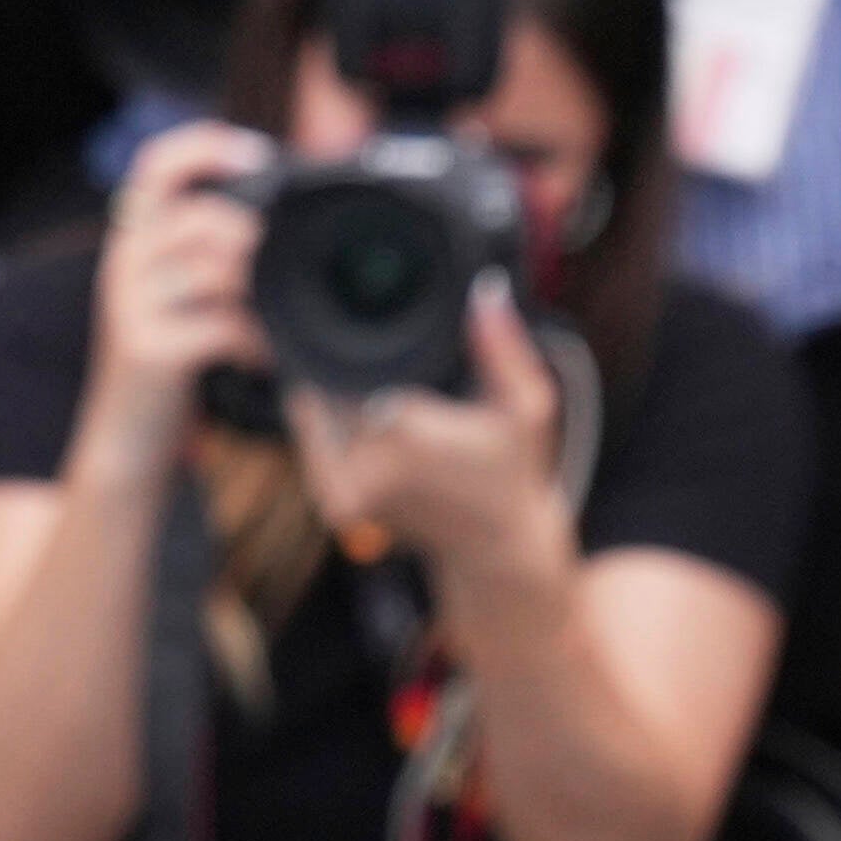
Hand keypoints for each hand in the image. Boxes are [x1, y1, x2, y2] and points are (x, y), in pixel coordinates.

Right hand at [83, 118, 265, 445]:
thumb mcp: (179, 295)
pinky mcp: (146, 348)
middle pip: (201, 217)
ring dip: (263, 294)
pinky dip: (257, 340)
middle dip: (255, 241)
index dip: (206, 145)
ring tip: (281, 322)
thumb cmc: (169, 359)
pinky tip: (265, 358)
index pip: (156, 164)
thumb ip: (209, 253)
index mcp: (132, 237)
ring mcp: (130, 304)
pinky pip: (222, 326)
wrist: (126, 435)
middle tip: (284, 272)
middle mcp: (122, 260)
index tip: (260, 154)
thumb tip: (274, 222)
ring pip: (215, 269)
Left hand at [292, 284, 575, 585]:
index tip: (372, 327)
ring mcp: (345, 492)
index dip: (358, 342)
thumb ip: (504, 349)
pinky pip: (314, 444)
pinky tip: (359, 412)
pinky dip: (328, 424)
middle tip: (375, 356)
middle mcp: (366, 466)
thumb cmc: (516, 473)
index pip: (348, 366)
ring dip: (332, 394)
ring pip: (316, 413)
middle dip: (346, 367)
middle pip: (327, 386)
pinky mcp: (336, 507)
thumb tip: (487, 289)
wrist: (498, 550)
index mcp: (406, 432)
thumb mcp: (526, 408)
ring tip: (375, 386)